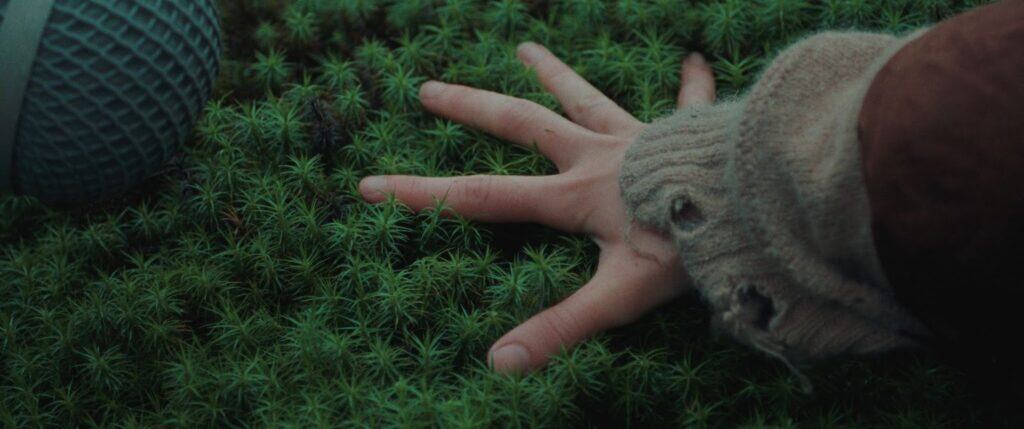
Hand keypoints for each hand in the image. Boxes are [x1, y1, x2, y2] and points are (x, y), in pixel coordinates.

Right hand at [358, 42, 716, 373]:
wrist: (752, 203)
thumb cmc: (685, 246)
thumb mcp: (617, 296)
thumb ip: (559, 329)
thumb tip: (499, 363)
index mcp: (573, 196)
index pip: (481, 197)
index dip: (420, 194)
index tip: (368, 184)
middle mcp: (596, 156)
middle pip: (520, 125)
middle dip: (469, 109)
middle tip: (428, 88)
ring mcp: (638, 137)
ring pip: (586, 97)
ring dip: (554, 74)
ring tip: (526, 47)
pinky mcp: (681, 132)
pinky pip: (684, 101)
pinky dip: (687, 84)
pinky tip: (694, 59)